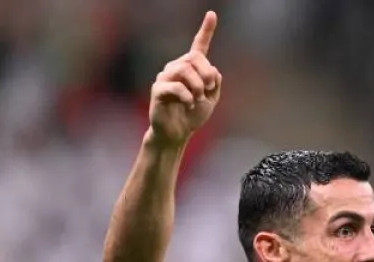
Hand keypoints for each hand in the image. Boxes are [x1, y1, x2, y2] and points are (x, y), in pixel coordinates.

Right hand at [148, 11, 221, 147]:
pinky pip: (174, 86)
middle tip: (209, 89)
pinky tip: (188, 103)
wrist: (177, 134)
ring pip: (184, 69)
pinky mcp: (158, 90)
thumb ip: (215, 83)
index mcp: (191, 69)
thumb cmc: (192, 116)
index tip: (212, 14)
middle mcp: (176, 68)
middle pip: (194, 57)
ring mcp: (165, 78)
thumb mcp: (211, 99)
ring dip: (197, 85)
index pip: (199, 46)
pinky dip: (186, 95)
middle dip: (206, 73)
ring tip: (198, 98)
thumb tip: (213, 70)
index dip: (206, 30)